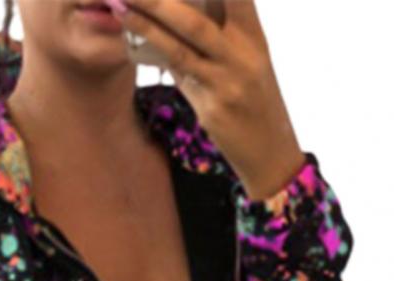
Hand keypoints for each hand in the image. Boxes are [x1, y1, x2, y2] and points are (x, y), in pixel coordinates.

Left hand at [114, 0, 306, 199]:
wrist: (270, 154)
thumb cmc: (252, 107)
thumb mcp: (242, 66)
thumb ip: (210, 43)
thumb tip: (171, 23)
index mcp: (254, 34)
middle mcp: (246, 51)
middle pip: (200, 11)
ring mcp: (231, 78)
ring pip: (186, 39)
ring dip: (150, 20)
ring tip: (122, 4)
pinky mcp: (215, 104)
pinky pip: (180, 72)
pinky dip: (155, 52)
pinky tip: (133, 41)